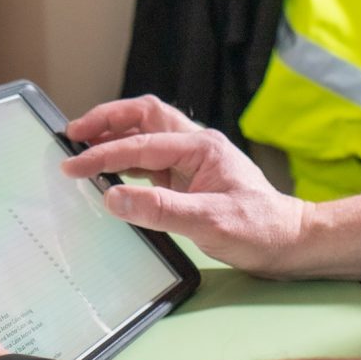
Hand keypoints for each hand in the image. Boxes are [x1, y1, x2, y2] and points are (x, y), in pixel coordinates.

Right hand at [62, 98, 312, 277]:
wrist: (288, 242)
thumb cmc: (259, 230)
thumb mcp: (209, 222)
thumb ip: (160, 209)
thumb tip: (113, 198)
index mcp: (201, 147)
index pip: (141, 144)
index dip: (103, 154)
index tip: (73, 167)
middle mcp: (196, 146)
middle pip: (144, 117)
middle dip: (107, 120)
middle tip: (72, 134)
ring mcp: (192, 161)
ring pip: (146, 134)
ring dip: (114, 137)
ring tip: (82, 148)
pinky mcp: (189, 178)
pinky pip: (150, 159)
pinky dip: (125, 161)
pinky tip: (109, 174)